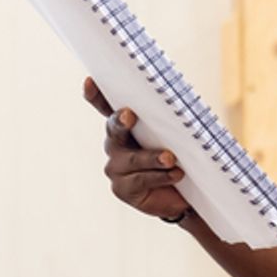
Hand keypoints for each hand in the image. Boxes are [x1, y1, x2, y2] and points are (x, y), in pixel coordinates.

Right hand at [83, 77, 190, 219]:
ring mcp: (116, 167)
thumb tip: (182, 103)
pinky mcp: (122, 189)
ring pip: (131, 158)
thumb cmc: (182, 157)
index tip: (91, 82)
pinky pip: (140, 180)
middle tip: (129, 115)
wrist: (186, 194)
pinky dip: (160, 176)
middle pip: (114, 129)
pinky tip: (176, 174)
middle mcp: (116, 144)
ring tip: (170, 158)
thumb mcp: (180, 136)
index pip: (108, 107)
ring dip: (151, 157)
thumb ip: (173, 121)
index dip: (97, 95)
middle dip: (120, 121)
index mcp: (126, 126)